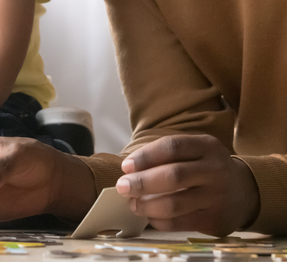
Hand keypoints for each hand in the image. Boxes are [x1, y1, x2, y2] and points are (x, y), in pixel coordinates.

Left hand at [115, 134, 259, 235]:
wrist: (246, 191)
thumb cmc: (206, 167)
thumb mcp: (195, 150)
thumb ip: (167, 155)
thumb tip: (129, 169)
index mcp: (206, 146)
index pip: (172, 147)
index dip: (145, 156)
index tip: (126, 166)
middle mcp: (214, 170)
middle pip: (173, 176)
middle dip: (142, 183)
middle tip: (122, 187)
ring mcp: (217, 197)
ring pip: (175, 203)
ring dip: (147, 205)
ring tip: (133, 204)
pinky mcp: (216, 221)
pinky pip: (181, 223)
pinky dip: (160, 221)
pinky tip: (150, 216)